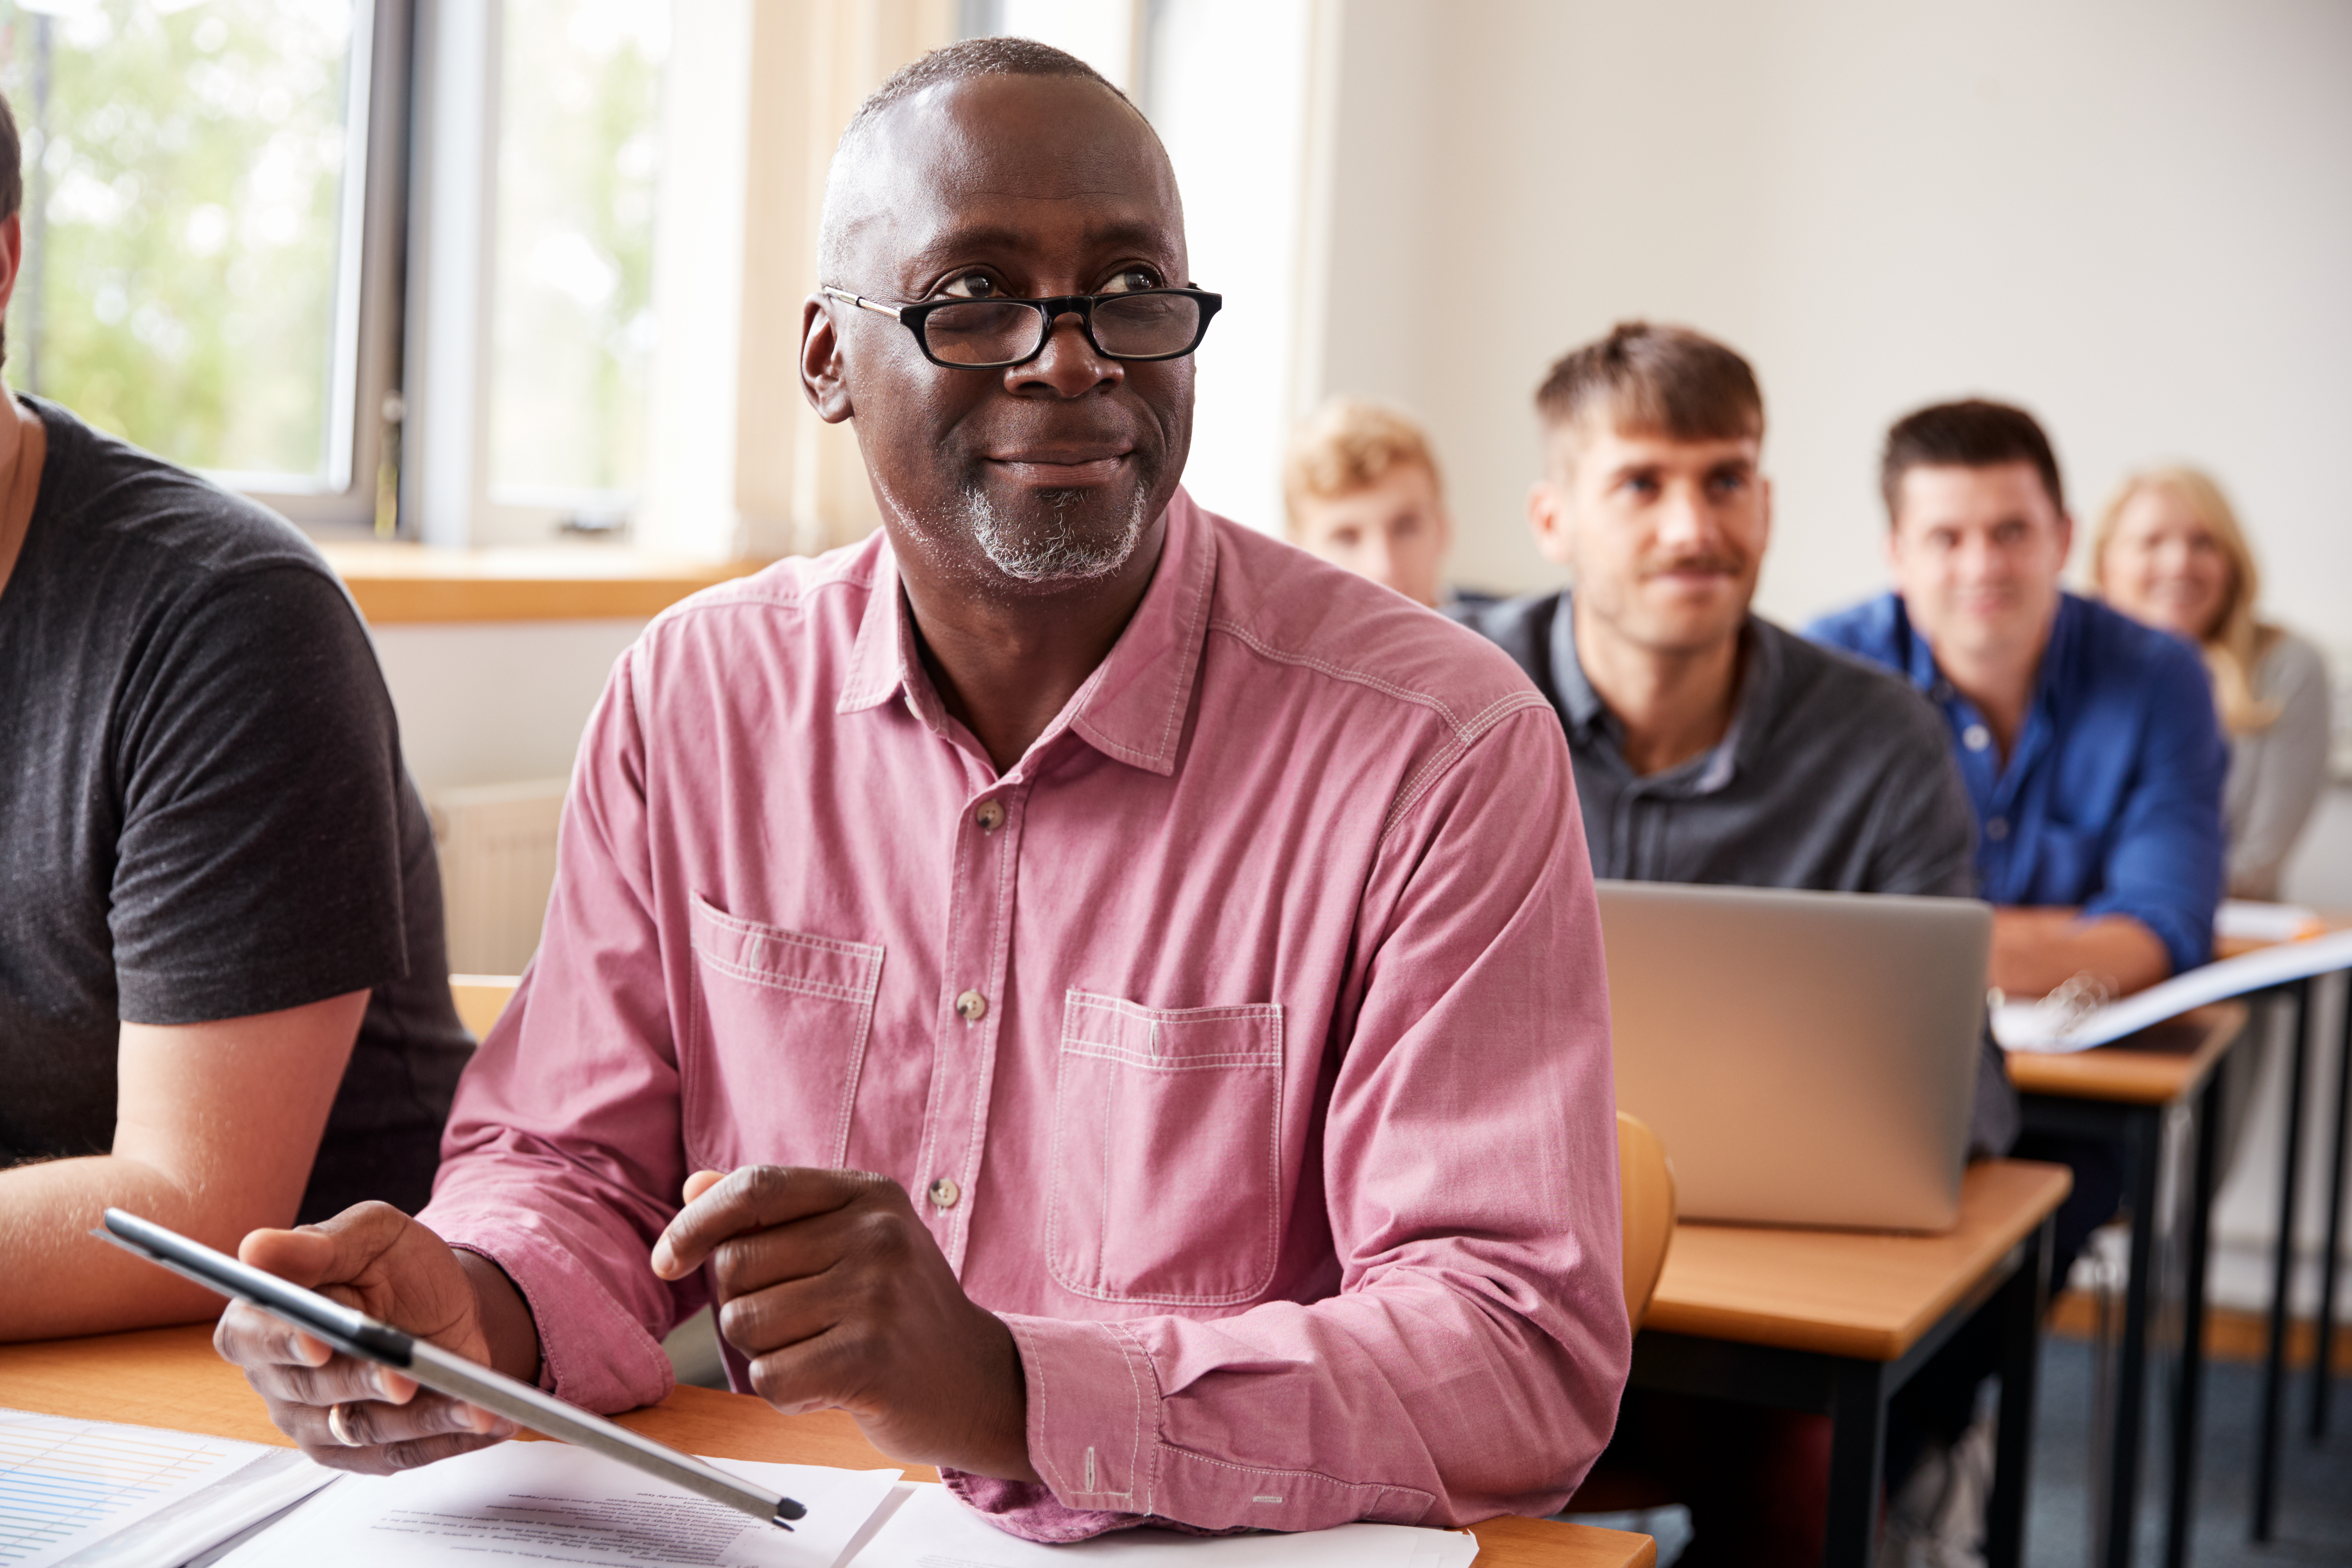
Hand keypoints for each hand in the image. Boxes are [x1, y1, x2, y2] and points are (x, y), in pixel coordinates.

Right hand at [213, 1202, 522, 1471]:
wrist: (439, 1299)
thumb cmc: (392, 1262)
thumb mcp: (368, 1234)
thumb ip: (317, 1246)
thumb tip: (256, 1249)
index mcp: (261, 1318)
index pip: (255, 1337)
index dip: (284, 1342)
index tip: (318, 1343)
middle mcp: (278, 1378)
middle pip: (313, 1390)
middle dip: (363, 1382)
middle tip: (404, 1379)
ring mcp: (316, 1421)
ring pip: (361, 1430)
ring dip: (420, 1419)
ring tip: (470, 1405)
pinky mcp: (358, 1451)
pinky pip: (401, 1454)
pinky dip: (447, 1440)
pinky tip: (486, 1421)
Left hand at [652, 1167, 1038, 1480]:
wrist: (976, 1383)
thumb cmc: (901, 1312)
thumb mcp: (849, 1242)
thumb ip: (772, 1214)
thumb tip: (693, 1188)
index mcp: (869, 1195)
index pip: (755, 1188)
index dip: (695, 1223)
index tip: (669, 1260)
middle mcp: (877, 1235)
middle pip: (736, 1263)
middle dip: (744, 1304)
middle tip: (800, 1322)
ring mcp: (877, 1295)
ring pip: (744, 1325)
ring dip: (765, 1353)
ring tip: (820, 1351)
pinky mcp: (871, 1359)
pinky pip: (769, 1378)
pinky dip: (785, 1393)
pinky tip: (828, 1385)